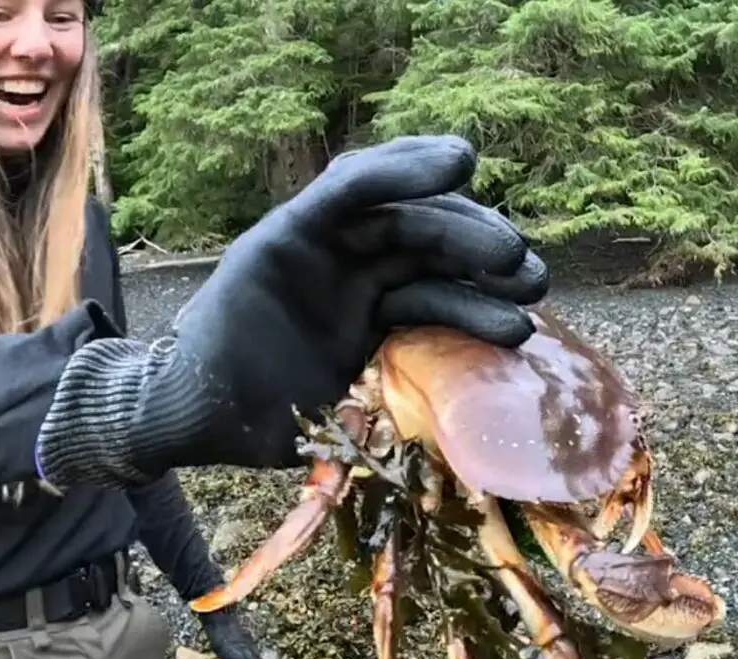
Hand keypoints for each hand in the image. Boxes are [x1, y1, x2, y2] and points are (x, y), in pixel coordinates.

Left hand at [36, 135, 549, 488]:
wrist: (208, 416)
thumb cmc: (215, 353)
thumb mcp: (253, 281)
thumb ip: (298, 241)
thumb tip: (351, 233)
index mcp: (299, 230)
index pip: (362, 186)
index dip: (411, 167)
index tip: (464, 163)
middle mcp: (335, 254)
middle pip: (413, 228)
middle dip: (468, 235)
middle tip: (515, 259)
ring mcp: (360, 294)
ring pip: (433, 271)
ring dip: (484, 278)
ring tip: (529, 293)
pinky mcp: (377, 334)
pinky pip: (431, 313)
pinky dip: (471, 316)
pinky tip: (510, 329)